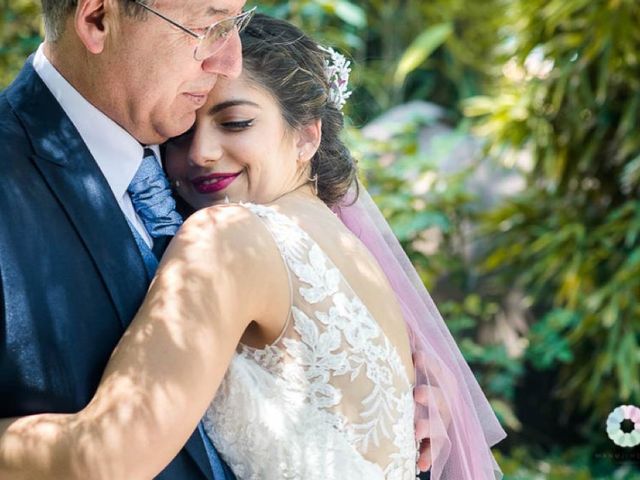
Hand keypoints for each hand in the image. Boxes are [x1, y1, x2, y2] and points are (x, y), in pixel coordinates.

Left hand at [413, 351, 451, 472]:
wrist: (426, 409)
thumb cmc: (414, 379)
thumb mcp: (412, 364)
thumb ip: (408, 344)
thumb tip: (392, 310)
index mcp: (439, 379)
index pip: (439, 369)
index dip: (430, 363)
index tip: (418, 356)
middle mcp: (444, 401)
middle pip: (441, 398)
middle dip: (431, 395)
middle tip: (416, 393)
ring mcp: (441, 422)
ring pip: (439, 426)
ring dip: (428, 427)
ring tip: (415, 429)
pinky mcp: (434, 442)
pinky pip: (433, 451)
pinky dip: (426, 457)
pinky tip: (418, 464)